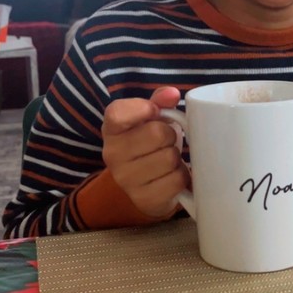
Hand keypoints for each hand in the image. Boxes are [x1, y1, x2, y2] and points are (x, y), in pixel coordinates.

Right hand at [102, 86, 189, 218]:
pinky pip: (177, 180)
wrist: (142, 186)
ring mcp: (126, 180)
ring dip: (177, 158)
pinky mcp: (143, 199)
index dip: (143, 109)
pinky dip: (181, 177)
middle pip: (158, 133)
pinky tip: (171, 176)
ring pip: (169, 158)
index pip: (118, 112)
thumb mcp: (150, 119)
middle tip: (166, 142)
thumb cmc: (148, 144)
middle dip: (170, 135)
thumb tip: (172, 94)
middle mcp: (112, 154)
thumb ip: (159, 101)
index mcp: (111, 129)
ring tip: (168, 160)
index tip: (155, 112)